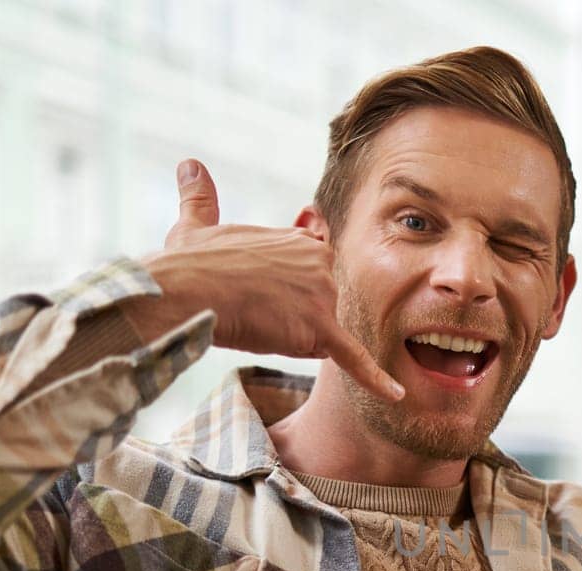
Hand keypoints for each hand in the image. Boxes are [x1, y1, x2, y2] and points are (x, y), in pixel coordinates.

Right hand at [123, 158, 403, 400]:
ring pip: (321, 334)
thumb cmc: (187, 264)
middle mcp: (320, 262)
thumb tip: (188, 164)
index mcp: (299, 240)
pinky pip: (353, 358)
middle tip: (251, 311)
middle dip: (291, 320)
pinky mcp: (320, 330)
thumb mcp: (196, 225)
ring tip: (256, 324)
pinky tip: (396, 395)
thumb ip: (200, 197)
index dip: (284, 296)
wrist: (185, 291)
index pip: (310, 280)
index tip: (258, 295)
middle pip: (321, 309)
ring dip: (293, 339)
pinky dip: (374, 377)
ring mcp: (324, 295)